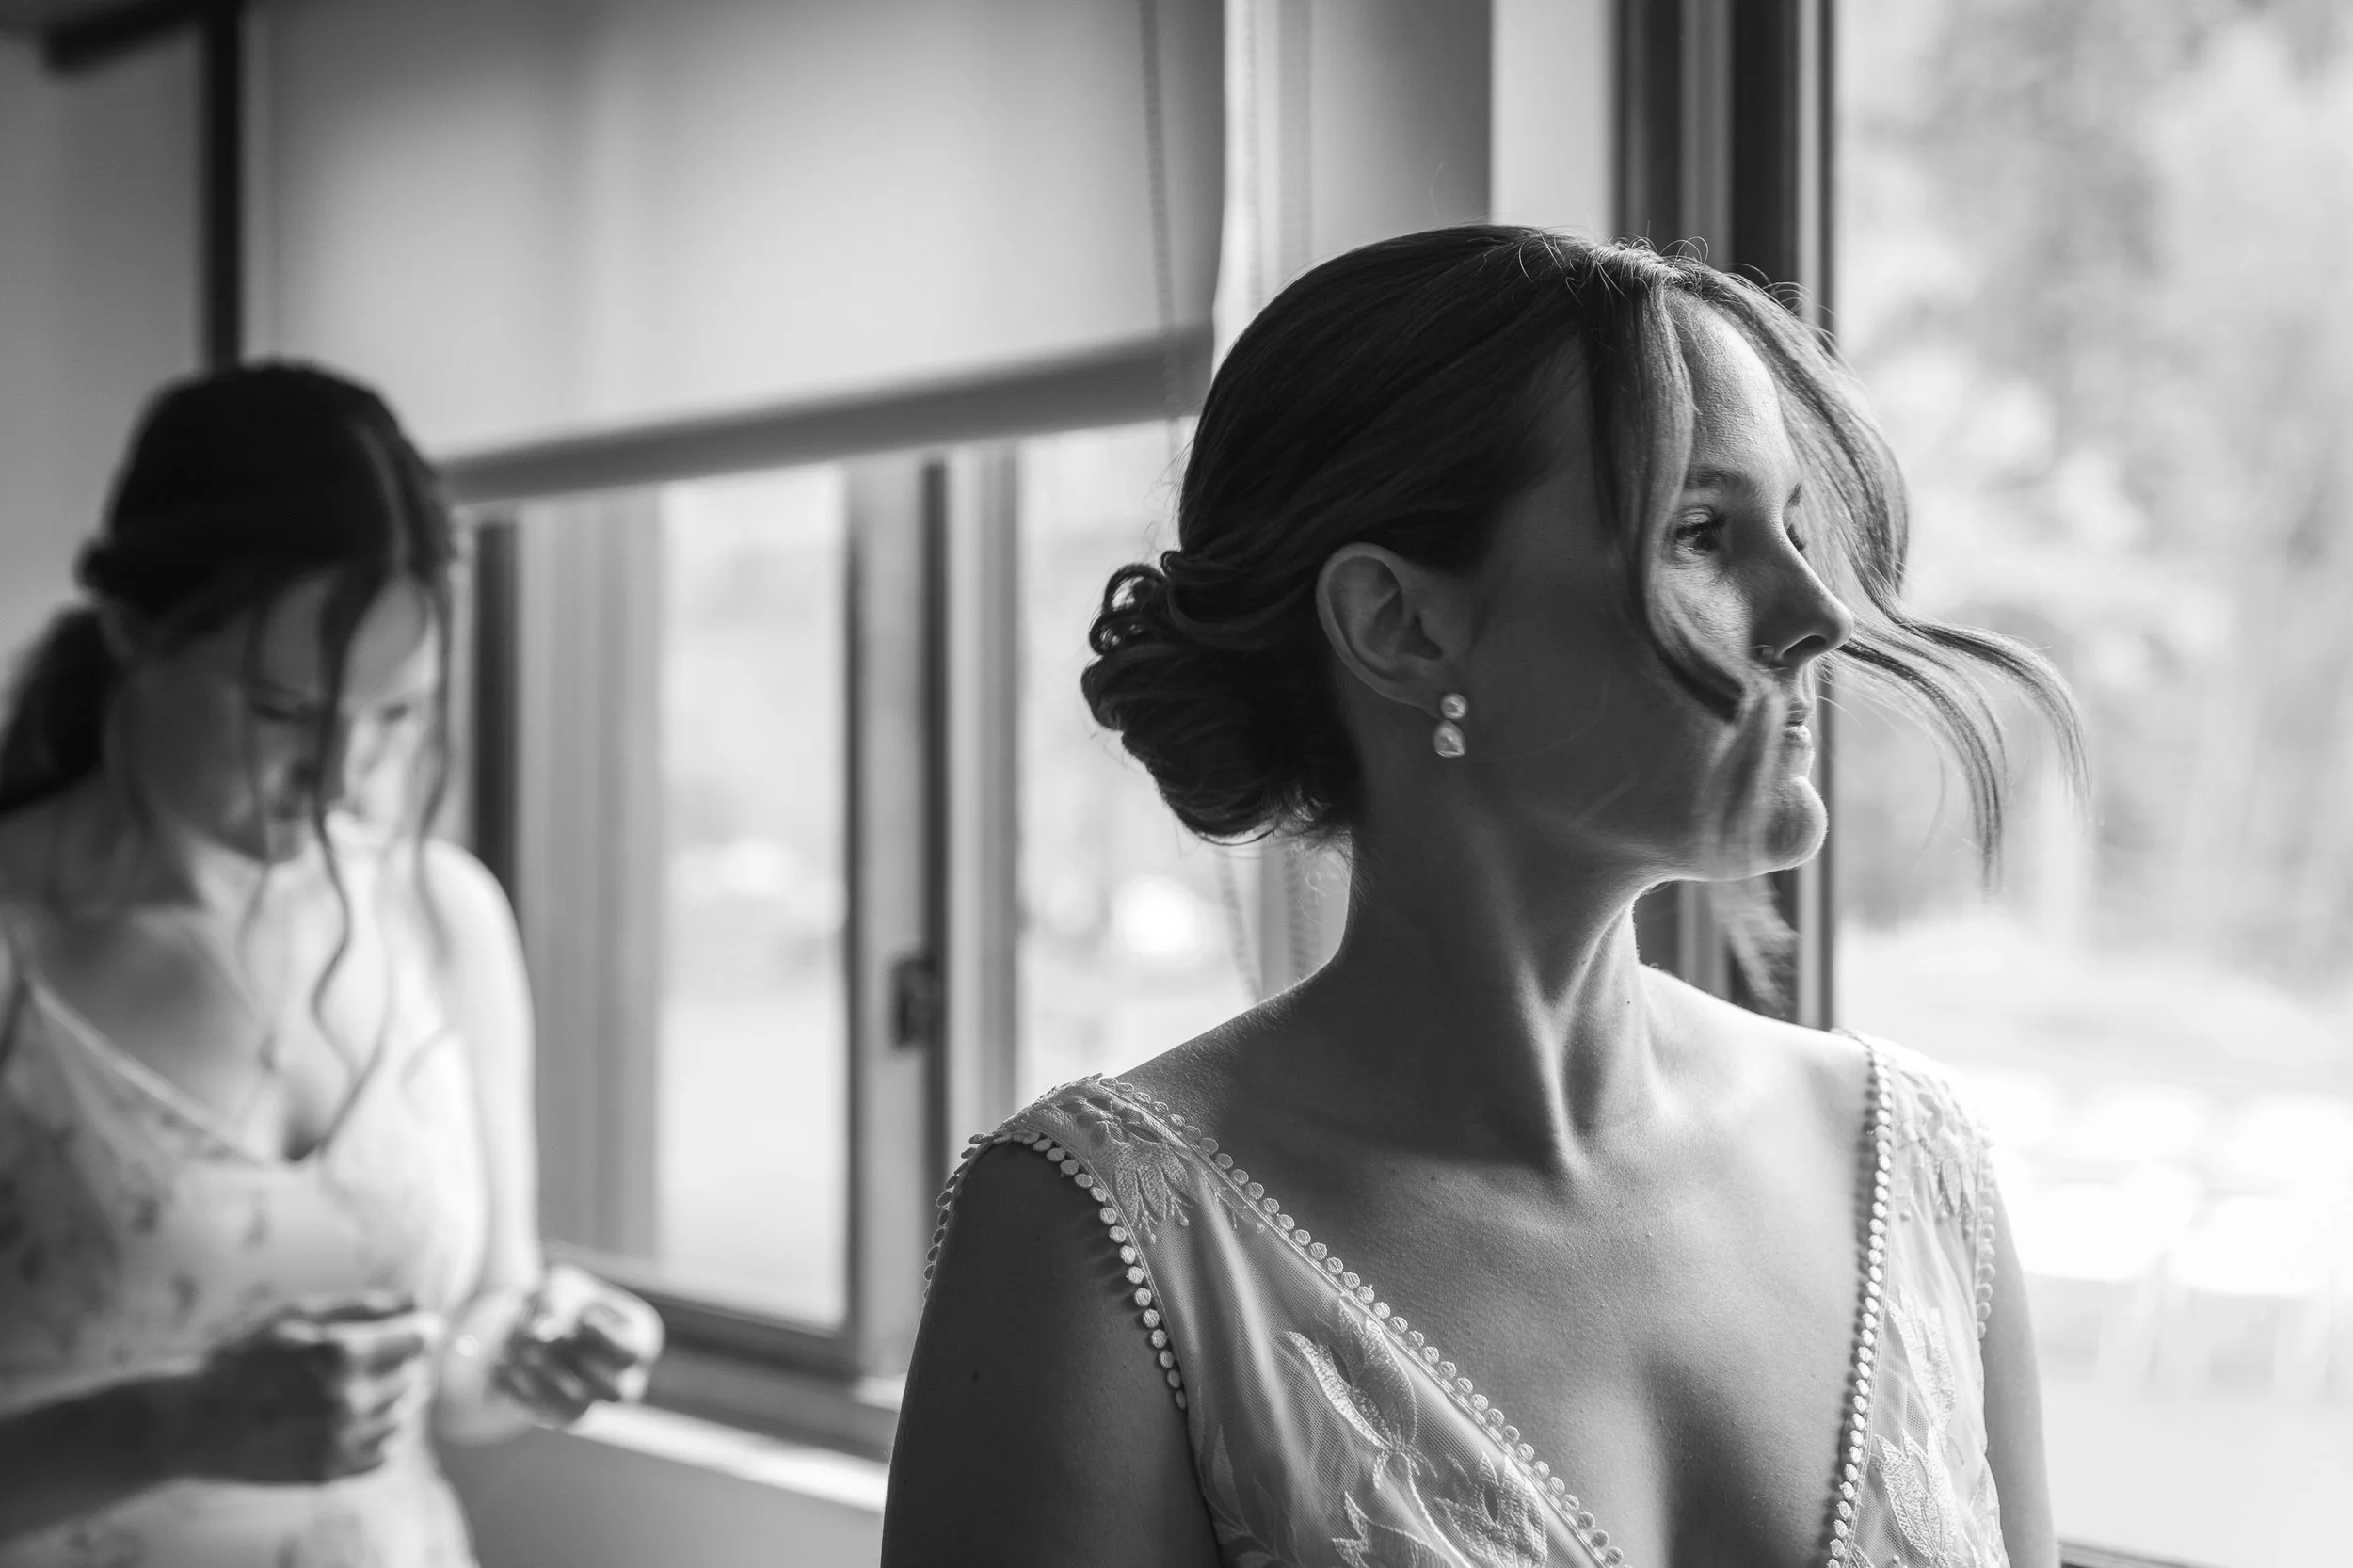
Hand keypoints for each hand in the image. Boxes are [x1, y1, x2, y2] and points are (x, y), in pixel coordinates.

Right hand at [162, 1292, 441, 1485]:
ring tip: (355, 1384)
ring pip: (403, 1415)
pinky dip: (381, 1433)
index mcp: (342, 1355)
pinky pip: (385, 1453)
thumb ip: (365, 1306)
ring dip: (392, 1396)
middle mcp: (348, 1401)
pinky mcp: (330, 1473)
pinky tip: (354, 1418)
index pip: (420, 1340)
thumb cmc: (243, 1358)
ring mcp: (340, 1442)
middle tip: (371, 1354)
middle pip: (415, 1377)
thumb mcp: (298, 1315)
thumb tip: (419, 1302)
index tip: (413, 1326)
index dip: (421, 1329)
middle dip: (402, 1361)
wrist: (192, 1422)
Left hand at [492, 1265, 663, 1427]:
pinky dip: (521, 1392)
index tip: (581, 1317)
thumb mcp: (560, 1287)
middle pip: (615, 1391)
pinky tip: (502, 1367)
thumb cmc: (561, 1300)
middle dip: (575, 1366)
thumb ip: (555, 1304)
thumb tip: (543, 1333)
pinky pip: (546, 1415)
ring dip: (543, 1382)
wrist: (534, 1324)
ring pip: (579, 1408)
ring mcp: (596, 1400)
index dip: (608, 1338)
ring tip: (515, 1354)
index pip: (634, 1351)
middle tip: (534, 1347)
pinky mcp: (564, 1415)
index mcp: (639, 1337)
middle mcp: (625, 1376)